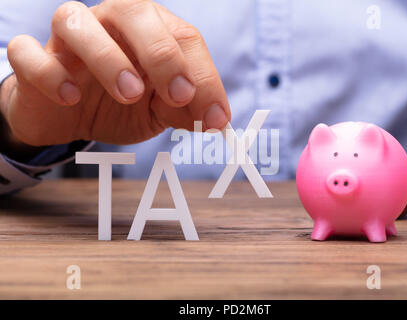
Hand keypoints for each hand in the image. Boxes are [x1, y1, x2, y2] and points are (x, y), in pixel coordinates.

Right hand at [1, 0, 229, 147]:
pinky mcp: (33, 60)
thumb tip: (215, 119)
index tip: (216, 118)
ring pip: (76, 21)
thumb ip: (185, 110)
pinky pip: (27, 52)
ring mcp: (69, 39)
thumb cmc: (118, 105)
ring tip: (129, 94)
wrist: (68, 117)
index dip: (205, 77)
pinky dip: (50, 72)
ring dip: (107, 57)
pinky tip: (70, 97)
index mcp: (149, 32)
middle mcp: (110, 24)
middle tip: (179, 95)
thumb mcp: (159, 111)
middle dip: (162, 54)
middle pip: (136, 12)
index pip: (184, 38)